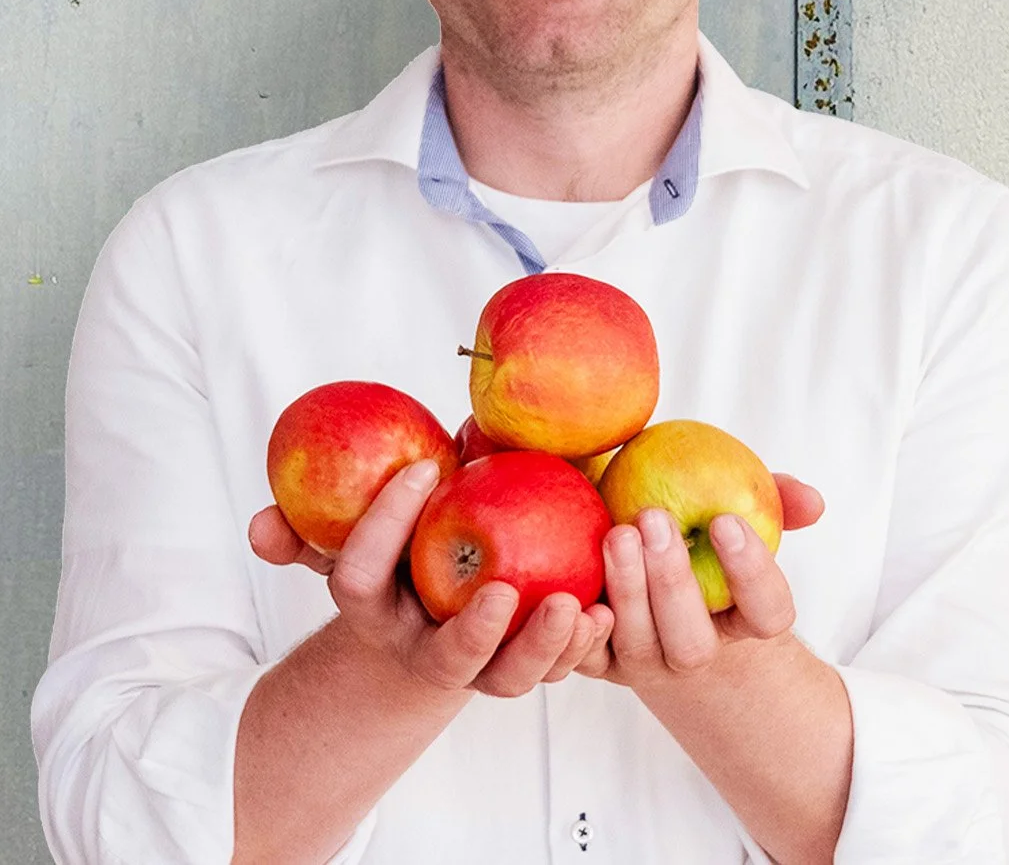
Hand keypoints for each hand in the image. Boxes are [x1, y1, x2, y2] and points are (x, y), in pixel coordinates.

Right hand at [248, 462, 610, 698]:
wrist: (419, 616)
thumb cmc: (392, 550)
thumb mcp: (356, 530)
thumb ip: (320, 520)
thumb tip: (262, 523)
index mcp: (371, 606)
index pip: (360, 574)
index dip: (384, 524)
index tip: (422, 467)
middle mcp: (419, 646)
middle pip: (448, 657)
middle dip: (476, 632)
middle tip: (507, 590)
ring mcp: (472, 668)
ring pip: (505, 679)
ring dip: (543, 649)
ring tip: (578, 607)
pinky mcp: (516, 668)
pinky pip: (551, 670)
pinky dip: (580, 647)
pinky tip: (607, 610)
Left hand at [575, 473, 822, 685]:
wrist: (642, 566)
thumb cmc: (699, 532)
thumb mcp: (733, 511)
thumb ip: (772, 499)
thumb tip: (810, 500)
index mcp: (742, 621)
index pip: (766, 613)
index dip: (751, 573)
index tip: (726, 520)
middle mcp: (695, 651)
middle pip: (693, 644)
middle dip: (673, 583)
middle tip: (654, 517)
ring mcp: (644, 661)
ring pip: (638, 645)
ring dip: (628, 592)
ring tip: (617, 534)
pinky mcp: (597, 660)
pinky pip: (586, 656)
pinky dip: (581, 629)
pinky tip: (576, 588)